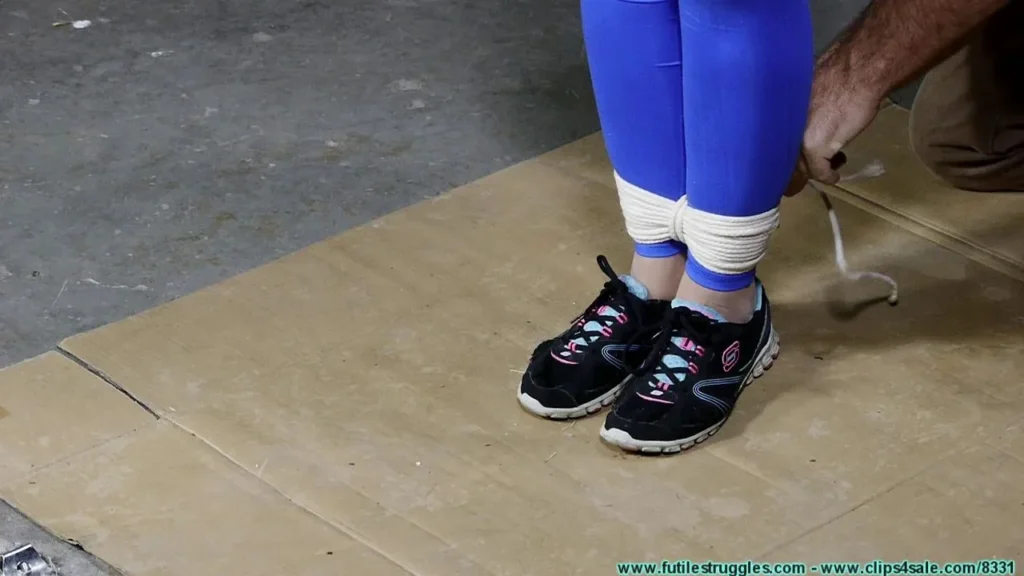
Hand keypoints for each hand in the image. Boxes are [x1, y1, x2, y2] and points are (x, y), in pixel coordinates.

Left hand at [786, 52, 886, 194]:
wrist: (857, 72)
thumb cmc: (837, 76)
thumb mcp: (805, 94)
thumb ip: (798, 113)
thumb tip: (801, 121)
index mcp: (775, 114)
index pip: (769, 145)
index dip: (777, 158)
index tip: (782, 166)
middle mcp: (780, 127)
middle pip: (780, 160)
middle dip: (789, 174)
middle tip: (797, 182)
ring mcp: (795, 139)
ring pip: (799, 168)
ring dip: (812, 173)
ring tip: (824, 171)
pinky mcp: (814, 149)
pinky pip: (820, 172)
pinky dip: (828, 176)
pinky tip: (834, 176)